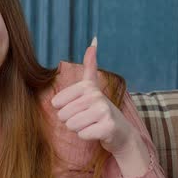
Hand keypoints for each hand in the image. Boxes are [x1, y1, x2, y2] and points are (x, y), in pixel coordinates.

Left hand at [51, 38, 137, 155]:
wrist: (121, 131)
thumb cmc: (100, 110)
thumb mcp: (93, 87)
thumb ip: (90, 66)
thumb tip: (93, 41)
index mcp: (87, 87)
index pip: (57, 103)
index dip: (65, 110)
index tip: (80, 108)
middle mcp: (96, 96)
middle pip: (63, 116)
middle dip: (72, 121)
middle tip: (87, 118)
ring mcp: (104, 111)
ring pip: (72, 125)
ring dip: (80, 129)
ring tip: (92, 124)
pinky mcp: (108, 127)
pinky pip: (82, 135)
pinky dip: (88, 136)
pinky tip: (98, 132)